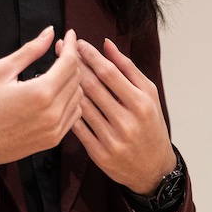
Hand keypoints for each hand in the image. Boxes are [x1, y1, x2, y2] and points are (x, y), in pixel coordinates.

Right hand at [0, 27, 84, 165]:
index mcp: (40, 92)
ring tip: (56, 71)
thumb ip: (30, 50)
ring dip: (71, 80)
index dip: (71, 45)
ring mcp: (55, 128)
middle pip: (77, 78)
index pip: (69, 62)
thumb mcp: (1, 70)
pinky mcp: (54, 140)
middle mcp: (52, 112)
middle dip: (70, 60)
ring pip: (79, 96)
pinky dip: (70, 100)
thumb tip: (50, 33)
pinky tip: (56, 93)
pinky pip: (74, 114)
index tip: (69, 35)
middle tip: (57, 50)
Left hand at [69, 37, 175, 194]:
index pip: (109, 73)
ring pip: (82, 106)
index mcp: (141, 103)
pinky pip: (78, 128)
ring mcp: (112, 140)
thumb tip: (107, 44)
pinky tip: (61, 99)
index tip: (78, 43)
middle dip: (75, 65)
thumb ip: (128, 68)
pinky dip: (69, 111)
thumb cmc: (150, 125)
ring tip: (58, 72)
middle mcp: (127, 122)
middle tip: (61, 51)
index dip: (91, 56)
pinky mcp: (100, 154)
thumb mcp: (149, 94)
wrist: (153, 167)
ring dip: (68, 86)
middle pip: (93, 87)